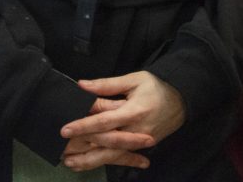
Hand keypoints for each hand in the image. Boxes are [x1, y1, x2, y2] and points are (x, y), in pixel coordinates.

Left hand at [60, 71, 185, 171]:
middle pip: (105, 143)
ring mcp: (139, 142)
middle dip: (82, 148)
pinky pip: (121, 157)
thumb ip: (107, 84)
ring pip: (112, 156)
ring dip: (90, 161)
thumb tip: (83, 85)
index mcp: (131, 111)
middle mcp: (135, 130)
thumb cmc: (155, 86)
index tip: (65, 129)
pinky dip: (105, 162)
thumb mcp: (133, 79)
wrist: (182, 100)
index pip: (103, 121)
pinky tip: (91, 164)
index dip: (83, 126)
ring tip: (71, 163)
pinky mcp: (143, 147)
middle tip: (61, 151)